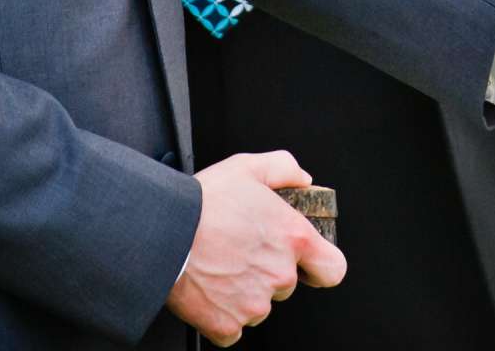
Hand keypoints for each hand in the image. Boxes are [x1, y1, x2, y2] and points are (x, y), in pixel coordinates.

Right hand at [166, 151, 345, 344]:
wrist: (161, 233)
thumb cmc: (202, 202)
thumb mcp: (247, 167)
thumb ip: (283, 168)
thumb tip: (302, 179)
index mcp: (293, 238)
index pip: (333, 269)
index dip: (321, 266)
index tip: (310, 263)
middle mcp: (279, 274)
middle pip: (287, 284)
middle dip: (268, 271)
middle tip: (241, 251)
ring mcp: (254, 304)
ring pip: (258, 306)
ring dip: (244, 292)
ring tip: (219, 266)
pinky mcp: (227, 325)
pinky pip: (231, 328)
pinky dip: (221, 314)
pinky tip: (208, 289)